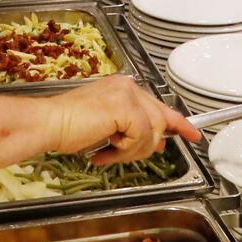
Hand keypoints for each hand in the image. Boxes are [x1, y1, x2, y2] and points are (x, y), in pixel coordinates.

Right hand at [45, 76, 198, 164]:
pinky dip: (125, 151)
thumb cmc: (68, 126)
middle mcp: (128, 86)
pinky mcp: (125, 108)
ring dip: (132, 151)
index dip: (179, 123)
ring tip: (108, 153)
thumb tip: (159, 142)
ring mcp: (127, 95)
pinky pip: (140, 137)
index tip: (193, 135)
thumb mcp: (108, 129)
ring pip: (152, 131)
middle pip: (159, 121)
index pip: (159, 105)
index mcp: (123, 88)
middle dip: (147, 145)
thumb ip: (133, 131)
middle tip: (125, 154)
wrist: (49, 123)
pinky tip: (105, 152)